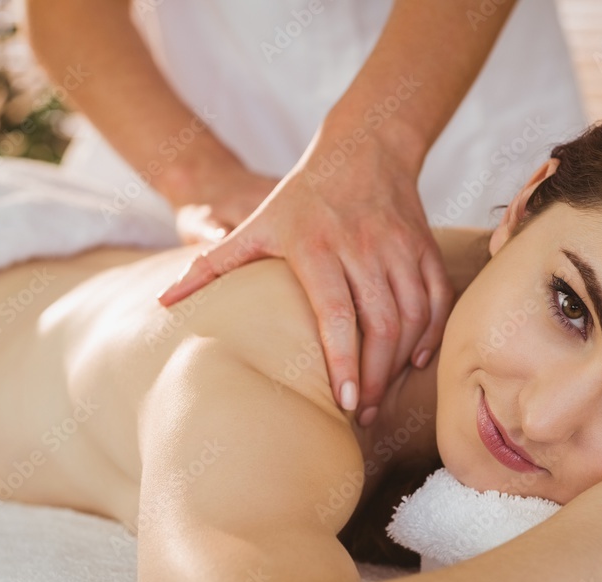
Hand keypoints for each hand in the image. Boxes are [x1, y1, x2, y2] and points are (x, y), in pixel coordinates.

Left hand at [155, 126, 454, 426]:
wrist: (364, 148)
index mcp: (317, 247)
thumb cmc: (302, 196)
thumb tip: (164, 303)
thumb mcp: (255, 225)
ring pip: (413, 316)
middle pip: (381, 324)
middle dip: (373, 376)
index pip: (336, 313)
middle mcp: (363, 248)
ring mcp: (399, 248)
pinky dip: (432, 333)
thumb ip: (211, 265)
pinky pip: (438, 299)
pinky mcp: (424, 247)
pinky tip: (415, 360)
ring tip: (379, 395)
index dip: (342, 360)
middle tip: (359, 412)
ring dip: (400, 362)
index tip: (341, 403)